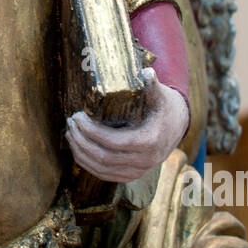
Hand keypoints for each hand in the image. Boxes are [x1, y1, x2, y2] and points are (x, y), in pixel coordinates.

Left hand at [65, 68, 188, 183]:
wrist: (177, 125)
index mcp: (150, 141)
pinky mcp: (131, 175)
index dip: (91, 132)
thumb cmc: (165, 107)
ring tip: (70, 134)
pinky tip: (77, 149)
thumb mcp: (161, 95)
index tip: (78, 117)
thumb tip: (146, 72)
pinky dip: (88, 164)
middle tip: (70, 124)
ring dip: (81, 153)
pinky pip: (105, 175)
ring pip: (102, 169)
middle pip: (104, 157)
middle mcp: (145, 161)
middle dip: (82, 141)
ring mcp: (138, 171)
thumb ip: (152, 84)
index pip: (114, 142)